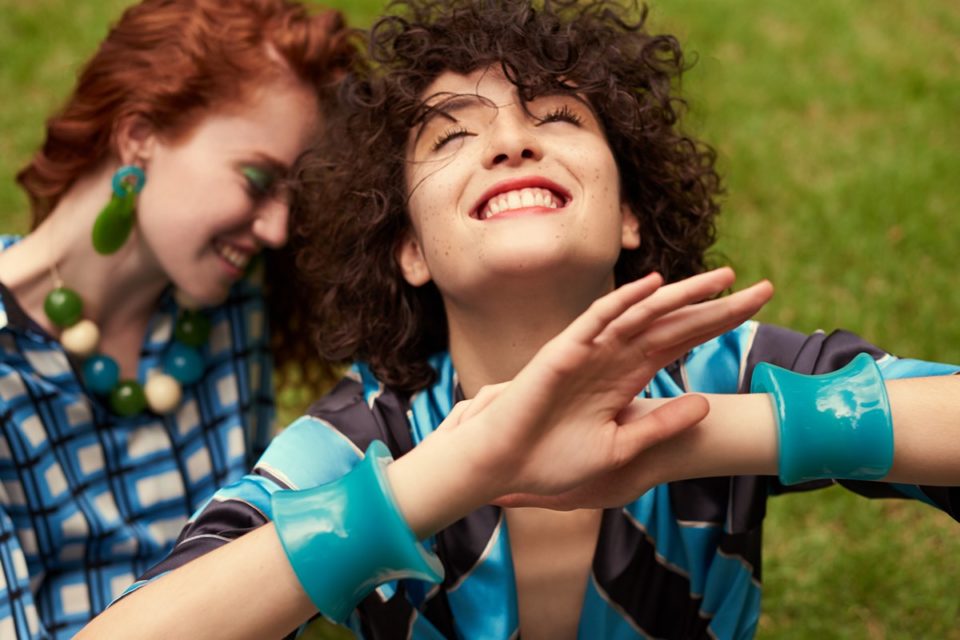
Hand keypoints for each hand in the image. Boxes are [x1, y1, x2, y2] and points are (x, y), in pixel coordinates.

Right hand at [454, 267, 773, 501]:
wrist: (508, 466)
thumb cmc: (556, 461)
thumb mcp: (622, 449)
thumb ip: (662, 425)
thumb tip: (708, 407)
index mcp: (628, 378)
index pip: (682, 343)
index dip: (719, 325)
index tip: (757, 310)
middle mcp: (615, 357)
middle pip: (674, 323)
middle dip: (716, 306)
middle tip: (764, 290)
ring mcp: (591, 350)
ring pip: (643, 314)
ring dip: (681, 296)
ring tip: (723, 280)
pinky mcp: (565, 351)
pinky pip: (597, 320)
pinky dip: (624, 302)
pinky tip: (653, 287)